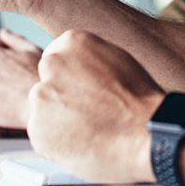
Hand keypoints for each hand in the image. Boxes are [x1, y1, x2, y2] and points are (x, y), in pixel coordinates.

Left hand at [27, 30, 160, 183]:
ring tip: (90, 130)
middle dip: (60, 98)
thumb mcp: (118, 61)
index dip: (72, 79)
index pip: (57, 57)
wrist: (146, 134)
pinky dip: (57, 143)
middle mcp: (53, 64)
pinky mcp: (37, 129)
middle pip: (46, 83)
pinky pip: (43, 136)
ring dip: (58, 121)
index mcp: (73, 42)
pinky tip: (83, 143)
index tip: (84, 90)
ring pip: (43, 110)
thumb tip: (78, 70)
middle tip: (87, 113)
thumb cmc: (141, 101)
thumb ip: (90, 61)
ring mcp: (42, 97)